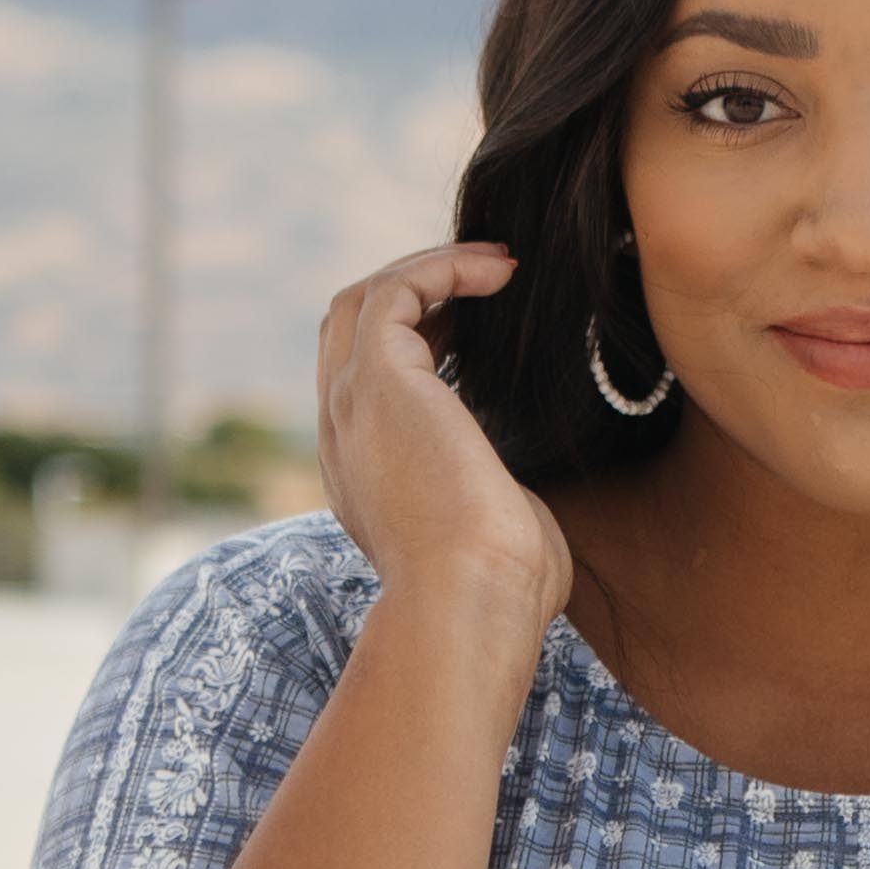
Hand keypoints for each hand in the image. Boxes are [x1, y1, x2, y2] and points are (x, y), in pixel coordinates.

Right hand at [316, 240, 570, 636]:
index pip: (366, 383)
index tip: (479, 331)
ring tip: (499, 265)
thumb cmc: (498, 593)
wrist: (468, 602)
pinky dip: (444, 268)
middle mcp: (344, 436)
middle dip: (414, 295)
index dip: (417, 342)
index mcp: (364, 476)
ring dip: (429, 271)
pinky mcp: (378, 379)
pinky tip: (501, 273)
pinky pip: (396, 290)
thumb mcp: (495, 538)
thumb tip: (525, 505)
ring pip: (363, 301)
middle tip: (488, 285)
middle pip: (350, 331)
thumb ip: (495, 508)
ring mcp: (352, 404)